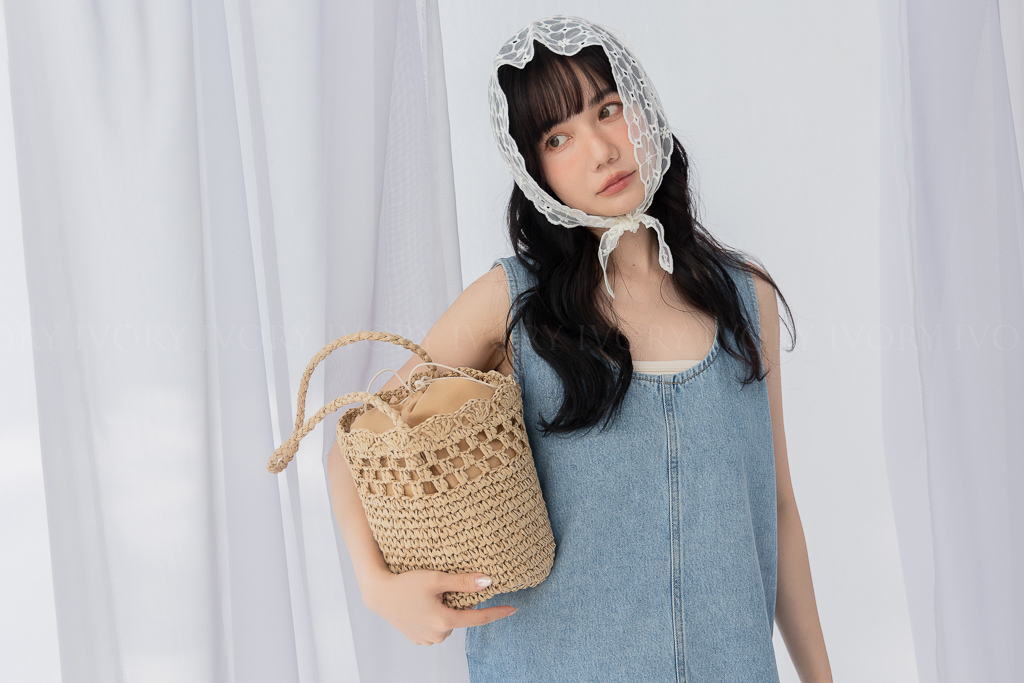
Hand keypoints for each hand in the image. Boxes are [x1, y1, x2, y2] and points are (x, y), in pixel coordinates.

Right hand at [363, 569, 517, 645]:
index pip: (479, 618)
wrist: (379, 593)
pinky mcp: (417, 639)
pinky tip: (420, 606)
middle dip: (456, 603)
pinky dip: (432, 617)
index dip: (497, 612)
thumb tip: (488, 583)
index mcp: (446, 621)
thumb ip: (464, 582)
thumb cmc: (406, 583)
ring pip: (447, 623)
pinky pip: (434, 628)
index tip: (513, 609)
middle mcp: (438, 635)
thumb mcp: (437, 579)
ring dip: (444, 610)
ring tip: (425, 596)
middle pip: (460, 617)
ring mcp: (427, 639)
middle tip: (439, 588)